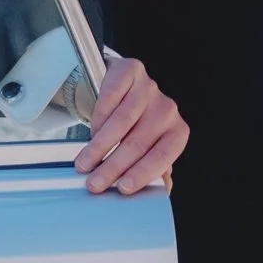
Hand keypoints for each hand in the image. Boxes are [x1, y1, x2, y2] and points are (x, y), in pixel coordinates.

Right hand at [74, 55, 188, 194]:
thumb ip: (153, 169)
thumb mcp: (148, 146)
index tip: (122, 188)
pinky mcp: (132, 71)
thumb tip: (161, 192)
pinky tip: (91, 132)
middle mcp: (168, 109)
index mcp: (177, 132)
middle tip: (95, 182)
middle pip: (138, 142)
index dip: (142, 173)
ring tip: (85, 163)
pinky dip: (99, 117)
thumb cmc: (137, 123)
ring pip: (122, 122)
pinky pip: (112, 97)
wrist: (124, 86)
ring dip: (100, 146)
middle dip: (113, 166)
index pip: (162, 156)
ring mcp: (150, 88)